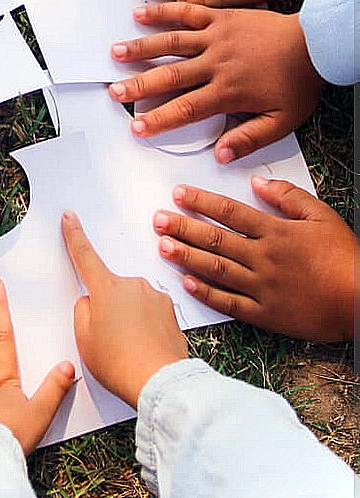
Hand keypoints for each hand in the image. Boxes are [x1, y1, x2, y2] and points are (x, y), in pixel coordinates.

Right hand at [62, 211, 187, 407]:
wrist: (161, 383)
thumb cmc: (120, 363)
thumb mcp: (84, 338)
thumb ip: (83, 311)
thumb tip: (92, 302)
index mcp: (107, 288)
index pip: (84, 255)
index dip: (74, 235)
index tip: (70, 217)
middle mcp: (133, 285)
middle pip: (110, 288)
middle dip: (106, 307)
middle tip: (106, 338)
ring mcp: (155, 297)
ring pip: (131, 302)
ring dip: (127, 319)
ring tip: (128, 349)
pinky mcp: (172, 312)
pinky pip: (150, 315)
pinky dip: (145, 328)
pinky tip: (144, 348)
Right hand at [109, 3, 322, 163]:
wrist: (318, 41)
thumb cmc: (300, 81)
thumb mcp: (283, 121)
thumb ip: (250, 139)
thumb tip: (221, 155)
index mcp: (228, 91)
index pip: (186, 108)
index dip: (159, 119)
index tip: (137, 126)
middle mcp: (216, 64)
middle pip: (170, 76)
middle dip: (139, 86)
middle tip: (115, 93)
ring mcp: (216, 37)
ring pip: (171, 43)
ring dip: (140, 48)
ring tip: (115, 52)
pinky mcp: (220, 17)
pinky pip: (187, 13)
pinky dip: (163, 11)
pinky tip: (139, 12)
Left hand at [153, 179, 355, 342]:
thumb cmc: (346, 259)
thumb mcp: (323, 217)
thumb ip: (288, 197)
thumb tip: (257, 183)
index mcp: (276, 232)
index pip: (230, 212)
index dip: (201, 201)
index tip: (178, 194)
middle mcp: (264, 258)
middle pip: (215, 239)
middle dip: (183, 227)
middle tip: (158, 220)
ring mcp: (262, 287)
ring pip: (216, 268)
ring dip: (187, 256)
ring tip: (162, 246)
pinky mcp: (265, 314)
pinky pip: (229, 303)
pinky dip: (206, 293)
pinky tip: (186, 283)